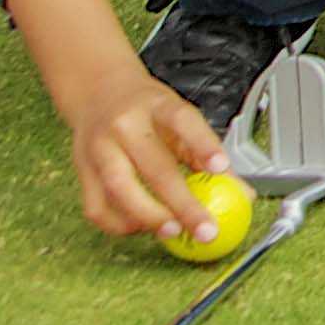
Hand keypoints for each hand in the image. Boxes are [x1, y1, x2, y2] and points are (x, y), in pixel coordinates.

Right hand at [1, 0, 232, 240]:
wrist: (98, 92)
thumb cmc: (146, 110)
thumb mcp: (179, 117)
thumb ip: (207, 153)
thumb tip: (243, 194)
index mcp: (157, 105)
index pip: (183, 121)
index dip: (203, 145)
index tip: (221, 167)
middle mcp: (125, 125)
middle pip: (154, 166)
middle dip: (183, 203)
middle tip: (205, 229)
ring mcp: (99, 148)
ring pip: (119, 188)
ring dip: (148, 217)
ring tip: (173, 231)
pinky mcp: (81, 171)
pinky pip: (96, 207)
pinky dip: (120, 224)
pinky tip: (142, 227)